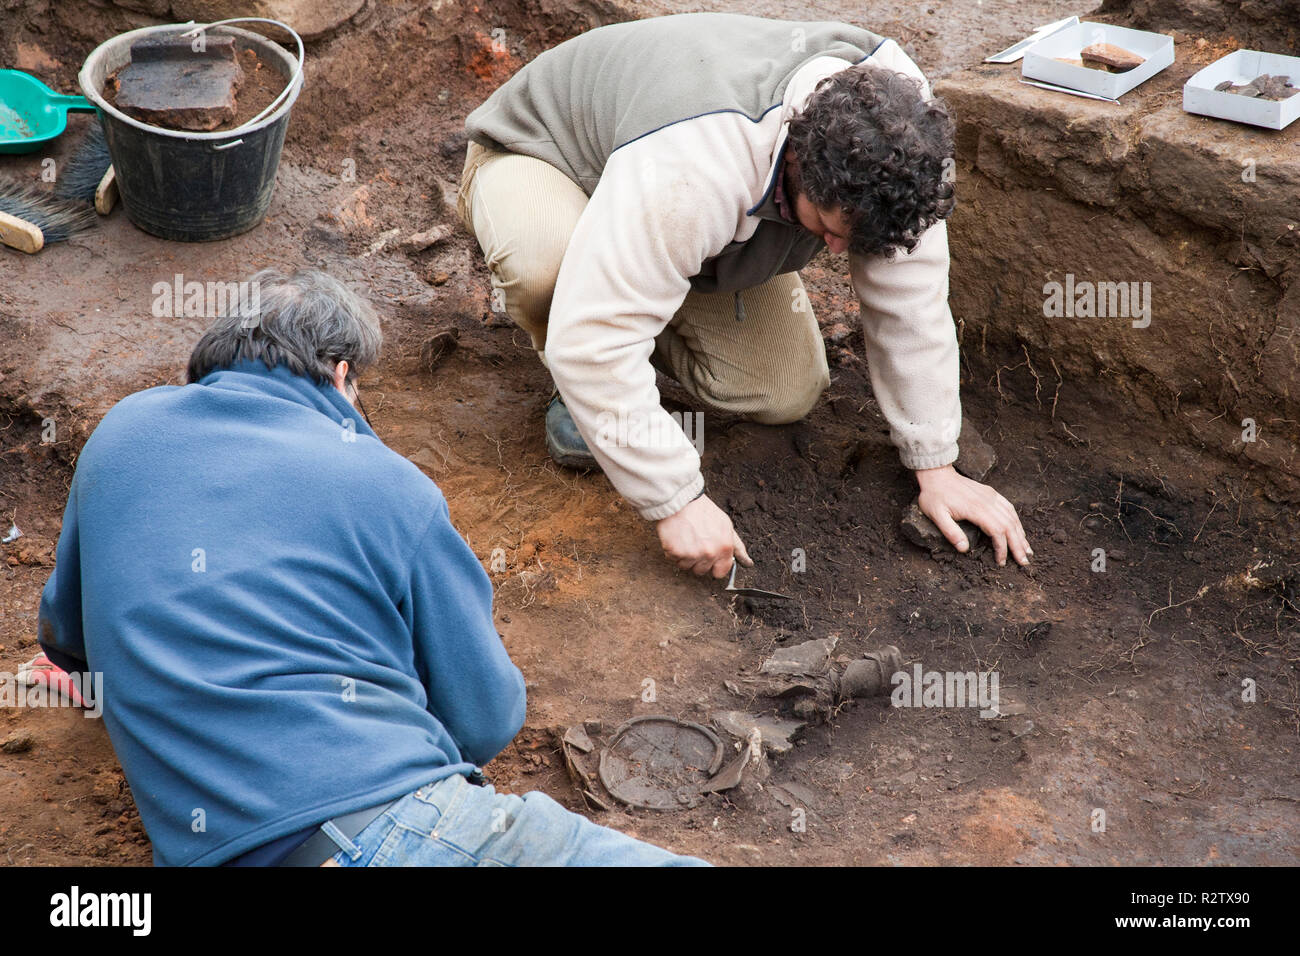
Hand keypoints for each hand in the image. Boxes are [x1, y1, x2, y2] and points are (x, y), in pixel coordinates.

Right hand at [656, 494, 751, 577]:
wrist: (681, 500)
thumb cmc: (702, 510)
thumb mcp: (726, 525)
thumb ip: (737, 546)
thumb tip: (748, 563)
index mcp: (725, 548)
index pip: (721, 572)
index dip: (714, 566)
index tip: (709, 559)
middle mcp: (710, 553)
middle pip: (701, 571)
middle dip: (697, 561)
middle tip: (694, 543)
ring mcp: (693, 554)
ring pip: (686, 567)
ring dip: (684, 557)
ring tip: (684, 539)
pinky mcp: (676, 552)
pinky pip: (673, 559)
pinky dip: (672, 551)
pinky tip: (675, 538)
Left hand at [915, 464, 1031, 566]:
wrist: (937, 474)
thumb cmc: (934, 496)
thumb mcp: (936, 515)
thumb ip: (950, 532)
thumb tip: (964, 549)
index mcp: (976, 509)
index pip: (997, 532)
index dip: (1002, 549)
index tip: (1001, 562)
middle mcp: (988, 502)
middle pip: (1009, 526)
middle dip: (1018, 545)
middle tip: (1024, 562)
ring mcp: (991, 496)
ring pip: (1012, 517)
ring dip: (1021, 535)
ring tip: (1027, 550)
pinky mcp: (991, 493)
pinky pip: (1009, 508)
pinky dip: (1016, 521)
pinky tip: (1019, 530)